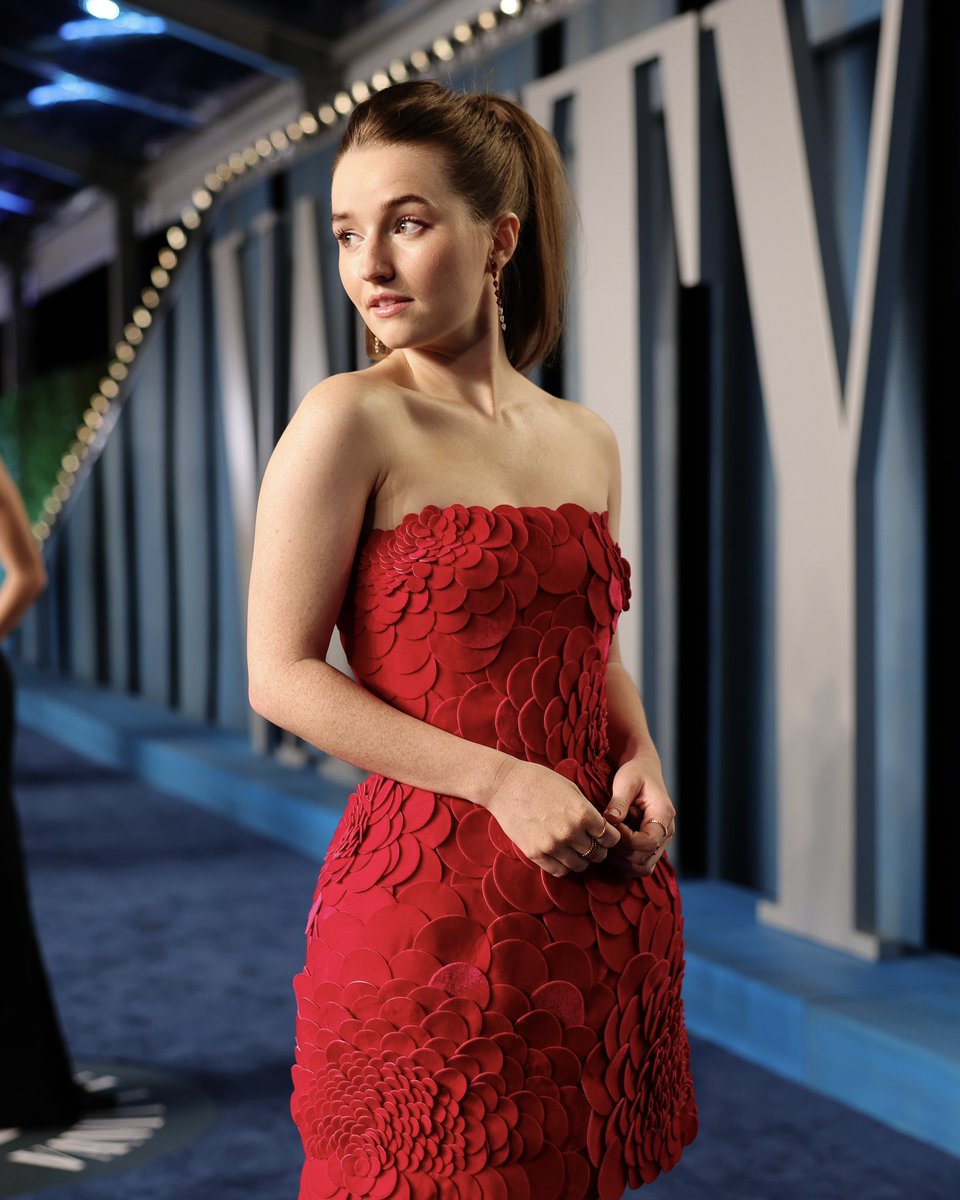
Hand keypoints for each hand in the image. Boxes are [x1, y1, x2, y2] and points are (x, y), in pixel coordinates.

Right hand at [484, 759, 620, 877]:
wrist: (505, 785)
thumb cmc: (539, 781)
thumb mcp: (571, 789)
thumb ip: (587, 810)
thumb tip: (602, 826)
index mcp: (583, 813)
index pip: (610, 838)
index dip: (611, 837)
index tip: (606, 835)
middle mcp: (570, 832)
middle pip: (597, 854)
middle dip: (598, 849)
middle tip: (592, 843)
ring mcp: (552, 845)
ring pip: (580, 866)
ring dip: (581, 859)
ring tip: (576, 849)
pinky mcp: (535, 853)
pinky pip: (559, 871)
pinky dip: (564, 866)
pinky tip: (561, 855)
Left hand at [601, 756, 675, 876]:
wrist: (643, 770)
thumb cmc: (636, 772)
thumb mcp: (626, 781)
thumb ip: (619, 802)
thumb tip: (611, 820)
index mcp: (663, 815)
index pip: (649, 842)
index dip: (626, 839)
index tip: (612, 824)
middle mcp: (666, 833)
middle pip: (644, 859)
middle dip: (620, 850)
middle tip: (606, 833)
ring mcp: (660, 842)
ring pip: (642, 868)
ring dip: (621, 860)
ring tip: (608, 840)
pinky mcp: (650, 847)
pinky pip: (638, 866)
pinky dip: (623, 862)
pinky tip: (611, 845)